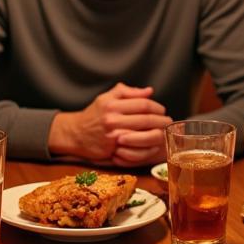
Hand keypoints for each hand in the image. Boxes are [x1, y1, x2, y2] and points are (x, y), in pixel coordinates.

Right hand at [48, 83, 171, 163]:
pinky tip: (153, 145)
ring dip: (158, 135)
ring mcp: (113, 137)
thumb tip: (149, 91)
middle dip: (161, 121)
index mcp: (112, 105)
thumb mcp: (106, 97)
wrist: (76, 134)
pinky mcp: (113, 151)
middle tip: (168, 122)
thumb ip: (127, 92)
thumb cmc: (94, 114)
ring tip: (163, 132)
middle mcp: (112, 120)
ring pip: (145, 136)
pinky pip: (137, 151)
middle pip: (146, 120)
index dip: (157, 107)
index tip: (162, 110)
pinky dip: (148, 149)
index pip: (143, 104)